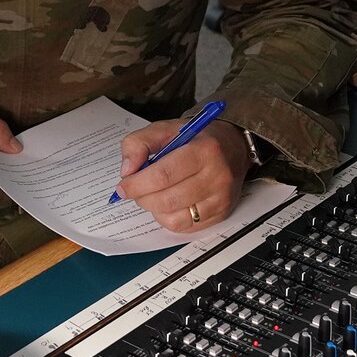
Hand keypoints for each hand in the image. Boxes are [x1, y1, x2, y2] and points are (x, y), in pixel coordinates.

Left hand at [115, 118, 249, 233]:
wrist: (233, 147)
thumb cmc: (196, 139)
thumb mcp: (165, 129)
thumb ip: (139, 143)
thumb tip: (127, 170)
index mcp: (204, 150)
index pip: (164, 175)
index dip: (137, 184)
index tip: (123, 186)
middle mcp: (217, 176)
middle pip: (167, 199)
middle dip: (142, 198)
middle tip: (135, 190)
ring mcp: (221, 199)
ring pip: (174, 218)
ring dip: (154, 209)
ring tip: (153, 194)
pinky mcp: (220, 214)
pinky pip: (184, 227)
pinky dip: (167, 218)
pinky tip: (167, 204)